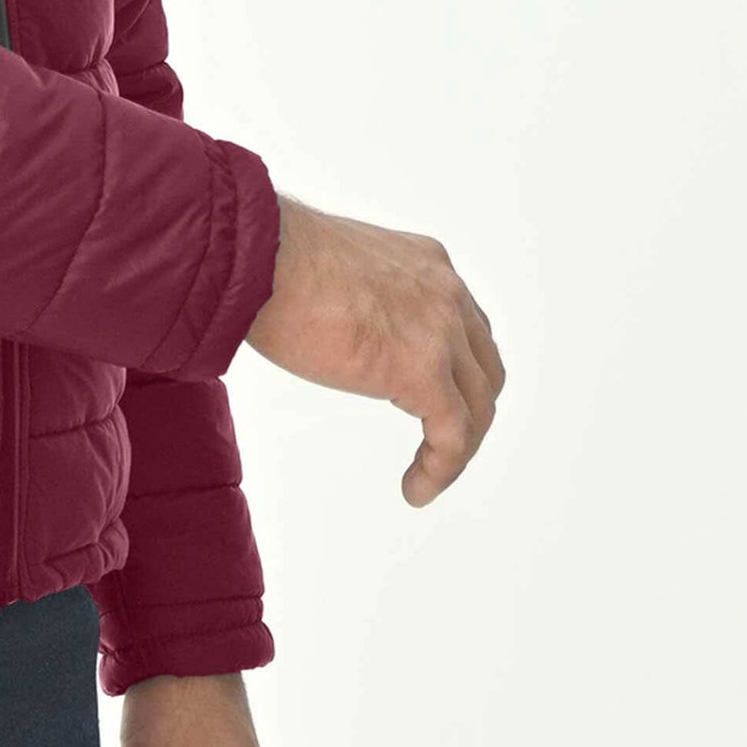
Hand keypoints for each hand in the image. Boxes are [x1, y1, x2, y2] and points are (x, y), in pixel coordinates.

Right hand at [244, 193, 506, 505]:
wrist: (263, 257)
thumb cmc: (272, 258)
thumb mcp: (337, 268)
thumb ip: (358, 295)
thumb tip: (340, 324)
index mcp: (425, 263)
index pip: (464, 326)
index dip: (457, 369)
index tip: (435, 397)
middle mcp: (445, 293)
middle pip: (483, 369)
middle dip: (468, 410)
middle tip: (439, 441)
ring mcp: (441, 332)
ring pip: (477, 408)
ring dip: (456, 448)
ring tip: (428, 475)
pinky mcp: (423, 372)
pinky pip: (452, 437)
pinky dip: (440, 470)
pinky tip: (416, 489)